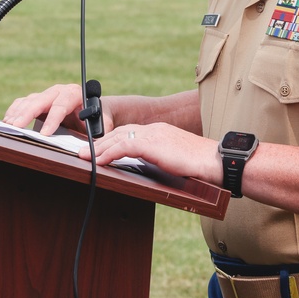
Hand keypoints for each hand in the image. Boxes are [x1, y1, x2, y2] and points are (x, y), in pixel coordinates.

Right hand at [3, 83, 115, 136]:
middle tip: (17, 126)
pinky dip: (14, 111)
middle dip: (28, 113)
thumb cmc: (98, 119)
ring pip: (29, 101)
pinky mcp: (38, 101)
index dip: (52, 119)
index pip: (61, 105)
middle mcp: (59, 91)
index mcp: (75, 94)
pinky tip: (8, 121)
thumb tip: (92, 145)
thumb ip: (98, 132)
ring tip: (10, 125)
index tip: (45, 133)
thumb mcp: (102, 125)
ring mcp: (47, 95)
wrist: (95, 110)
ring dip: (18, 113)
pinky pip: (22, 103)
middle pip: (40, 100)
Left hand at [83, 122, 222, 186]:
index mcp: (159, 131)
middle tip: (84, 151)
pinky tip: (100, 161)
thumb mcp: (176, 159)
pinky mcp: (152, 144)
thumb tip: (151, 168)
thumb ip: (161, 159)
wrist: (214, 160)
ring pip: (118, 137)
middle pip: (119, 132)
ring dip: (99, 148)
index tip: (99, 149)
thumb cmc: (200, 165)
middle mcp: (153, 129)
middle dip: (100, 142)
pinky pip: (124, 146)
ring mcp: (153, 134)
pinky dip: (109, 153)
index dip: (111, 140)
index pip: (129, 132)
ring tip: (85, 156)